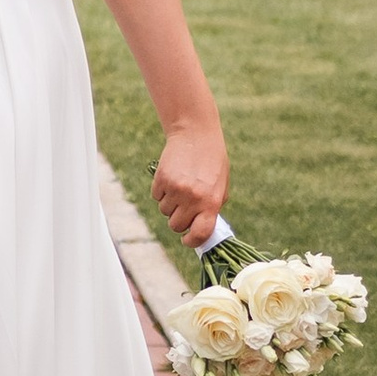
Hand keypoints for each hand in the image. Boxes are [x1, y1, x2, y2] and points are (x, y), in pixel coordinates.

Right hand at [151, 119, 228, 250]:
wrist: (195, 134)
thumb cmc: (212, 163)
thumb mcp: (220, 187)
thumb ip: (211, 209)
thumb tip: (200, 231)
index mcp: (211, 202)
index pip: (199, 234)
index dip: (192, 241)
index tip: (187, 240)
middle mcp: (193, 198)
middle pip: (176, 226)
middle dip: (179, 219)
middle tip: (184, 207)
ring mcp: (176, 189)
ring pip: (164, 211)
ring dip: (170, 204)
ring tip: (180, 187)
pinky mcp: (161, 179)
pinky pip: (156, 196)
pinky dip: (161, 191)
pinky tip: (171, 178)